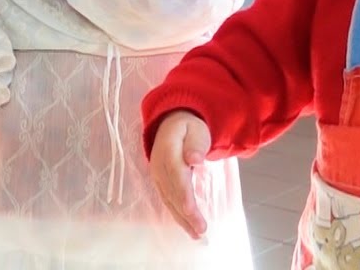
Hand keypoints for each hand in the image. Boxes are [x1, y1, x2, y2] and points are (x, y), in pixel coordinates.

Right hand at [149, 110, 211, 238]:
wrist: (169, 124)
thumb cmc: (188, 127)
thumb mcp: (195, 129)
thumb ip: (196, 144)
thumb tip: (194, 159)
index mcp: (168, 150)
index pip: (176, 174)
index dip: (183, 193)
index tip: (191, 209)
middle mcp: (159, 166)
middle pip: (172, 192)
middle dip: (186, 213)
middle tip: (201, 229)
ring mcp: (157, 176)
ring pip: (169, 200)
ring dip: (182, 219)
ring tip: (197, 234)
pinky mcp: (160, 184)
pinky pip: (168, 201)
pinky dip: (178, 216)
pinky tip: (188, 227)